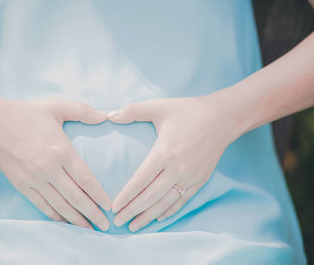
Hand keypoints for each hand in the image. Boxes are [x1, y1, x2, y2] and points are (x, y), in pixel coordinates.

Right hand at [0, 96, 111, 230]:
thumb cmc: (27, 113)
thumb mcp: (57, 106)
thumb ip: (83, 111)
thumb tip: (106, 115)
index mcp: (61, 151)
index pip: (85, 178)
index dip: (99, 194)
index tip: (109, 206)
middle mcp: (49, 169)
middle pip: (76, 197)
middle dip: (92, 213)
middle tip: (105, 225)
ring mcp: (34, 179)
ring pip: (60, 205)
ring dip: (76, 219)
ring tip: (89, 229)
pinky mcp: (22, 185)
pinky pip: (42, 205)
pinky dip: (55, 216)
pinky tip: (65, 222)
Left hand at [108, 96, 240, 231]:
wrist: (223, 117)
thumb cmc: (188, 111)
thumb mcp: (159, 106)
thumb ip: (133, 110)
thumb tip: (109, 115)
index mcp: (164, 152)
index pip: (140, 180)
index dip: (126, 196)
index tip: (113, 207)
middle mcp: (177, 168)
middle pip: (150, 196)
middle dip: (132, 211)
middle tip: (117, 222)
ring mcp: (190, 176)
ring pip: (166, 202)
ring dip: (148, 216)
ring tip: (134, 226)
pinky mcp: (200, 179)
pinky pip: (182, 200)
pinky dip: (169, 211)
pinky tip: (158, 218)